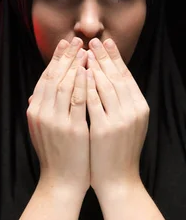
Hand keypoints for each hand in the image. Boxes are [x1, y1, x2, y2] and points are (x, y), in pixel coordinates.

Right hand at [27, 37, 89, 197]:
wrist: (61, 182)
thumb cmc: (57, 156)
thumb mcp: (43, 131)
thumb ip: (42, 112)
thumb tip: (36, 95)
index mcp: (35, 111)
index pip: (45, 78)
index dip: (56, 60)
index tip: (66, 44)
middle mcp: (41, 114)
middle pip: (53, 77)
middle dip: (65, 56)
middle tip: (76, 40)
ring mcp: (55, 121)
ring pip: (64, 85)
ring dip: (75, 66)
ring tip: (86, 51)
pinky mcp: (71, 129)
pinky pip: (78, 101)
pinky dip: (83, 84)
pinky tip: (90, 73)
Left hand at [86, 38, 149, 196]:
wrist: (117, 180)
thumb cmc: (117, 152)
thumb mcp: (125, 124)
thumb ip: (119, 103)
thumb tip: (105, 79)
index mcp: (140, 107)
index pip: (126, 76)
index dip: (115, 58)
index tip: (105, 43)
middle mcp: (133, 111)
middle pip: (116, 76)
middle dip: (104, 56)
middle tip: (93, 40)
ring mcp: (120, 120)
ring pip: (105, 85)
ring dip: (93, 66)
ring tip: (83, 51)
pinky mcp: (104, 129)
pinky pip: (92, 102)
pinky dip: (85, 86)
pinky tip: (78, 74)